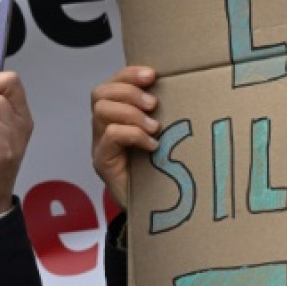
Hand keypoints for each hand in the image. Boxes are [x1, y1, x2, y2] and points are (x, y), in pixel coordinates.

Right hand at [90, 65, 159, 210]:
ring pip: (102, 110)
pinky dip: (133, 135)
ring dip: (131, 113)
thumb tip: (186, 88)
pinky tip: (151, 145)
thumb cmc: (161, 171)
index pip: (112, 84)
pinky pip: (110, 136)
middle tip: (153, 104)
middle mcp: (102, 128)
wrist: (153, 211)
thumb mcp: (162, 136)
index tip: (153, 75)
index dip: (128, 74)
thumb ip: (162, 115)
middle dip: (129, 91)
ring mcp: (100, 145)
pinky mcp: (103, 163)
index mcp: (115, 116)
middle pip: (100, 93)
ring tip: (154, 127)